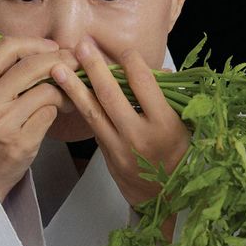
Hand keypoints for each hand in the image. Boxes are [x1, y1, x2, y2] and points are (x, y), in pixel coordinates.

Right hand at [0, 36, 79, 202]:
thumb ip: (2, 78)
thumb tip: (46, 51)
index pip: (5, 48)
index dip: (35, 44)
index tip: (54, 48)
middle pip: (31, 65)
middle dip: (60, 61)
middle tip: (75, 64)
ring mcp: (0, 123)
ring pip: (45, 89)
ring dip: (66, 89)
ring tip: (71, 94)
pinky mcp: (19, 141)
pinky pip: (49, 113)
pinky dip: (60, 110)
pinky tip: (64, 111)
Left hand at [50, 36, 190, 239]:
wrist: (168, 199)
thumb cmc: (181, 156)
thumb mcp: (187, 126)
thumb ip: (173, 98)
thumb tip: (160, 70)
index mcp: (166, 125)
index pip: (144, 84)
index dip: (131, 63)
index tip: (123, 51)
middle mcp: (141, 136)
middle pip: (112, 95)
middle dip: (94, 68)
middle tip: (81, 46)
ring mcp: (121, 148)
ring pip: (94, 112)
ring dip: (74, 88)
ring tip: (58, 69)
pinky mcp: (108, 156)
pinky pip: (93, 127)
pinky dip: (81, 107)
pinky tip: (68, 93)